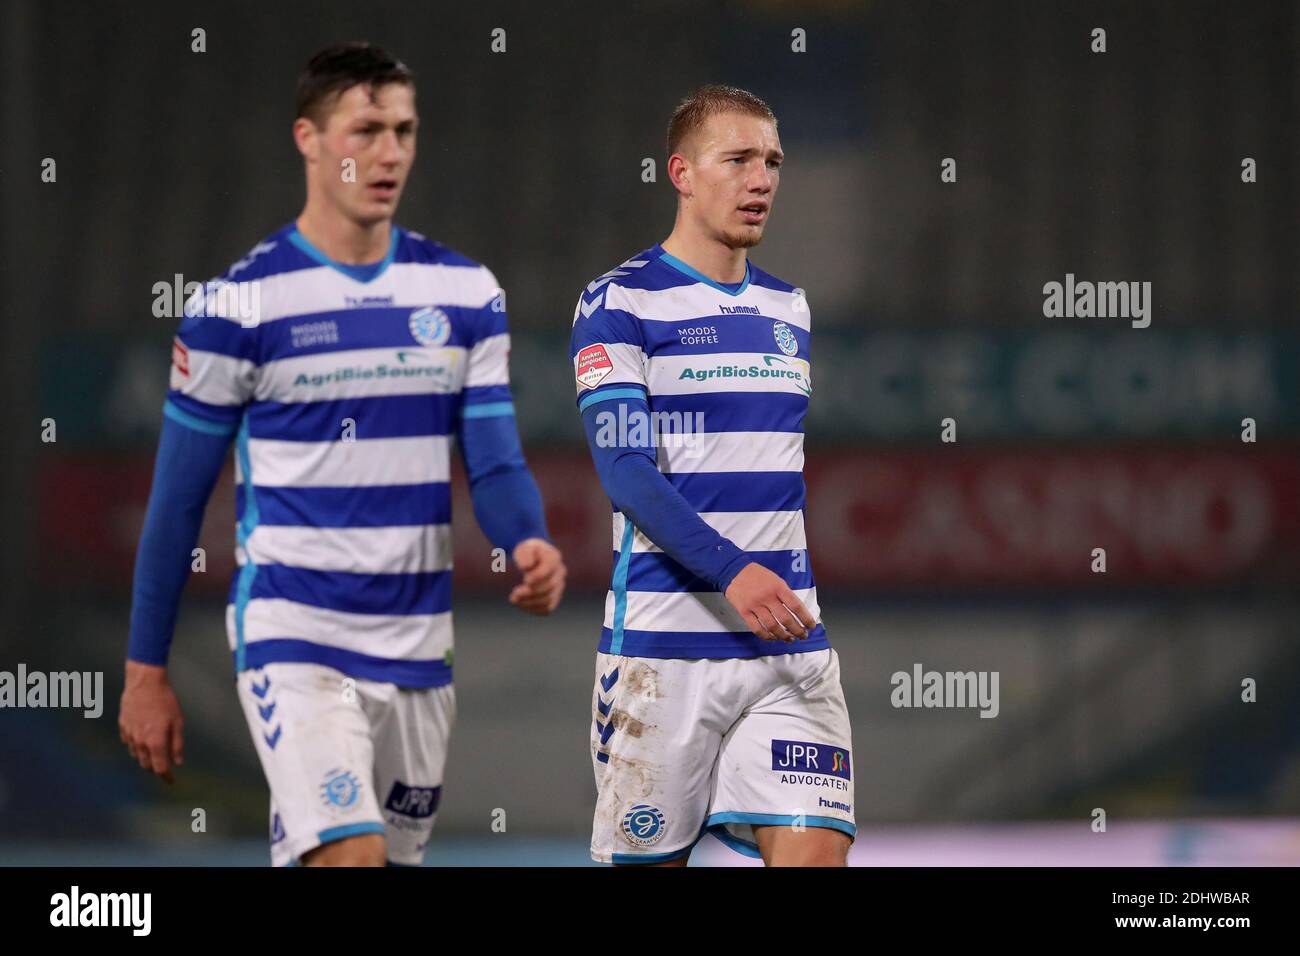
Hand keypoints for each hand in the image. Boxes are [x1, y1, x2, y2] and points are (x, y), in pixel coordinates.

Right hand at [119, 661, 183, 783]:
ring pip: (136, 755)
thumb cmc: (165, 701)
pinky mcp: (123, 727)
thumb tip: (178, 762)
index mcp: (155, 742)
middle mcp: (140, 742)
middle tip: (166, 765)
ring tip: (156, 753)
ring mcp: (129, 735)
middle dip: (156, 768)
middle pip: (147, 765)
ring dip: (146, 758)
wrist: (144, 684)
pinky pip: (129, 743)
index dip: (166, 777)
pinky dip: (137, 746)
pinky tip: (143, 740)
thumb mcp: (178, 722)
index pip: (160, 768)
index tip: (172, 781)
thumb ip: (177, 744)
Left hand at [509, 538, 565, 614]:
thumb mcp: (524, 549)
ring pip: (548, 600)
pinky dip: (533, 609)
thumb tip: (526, 567)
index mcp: (553, 557)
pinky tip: (521, 604)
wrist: (535, 558)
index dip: (538, 576)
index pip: (549, 569)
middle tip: (514, 593)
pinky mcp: (554, 598)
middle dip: (531, 592)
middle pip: (549, 586)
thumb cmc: (528, 553)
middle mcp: (560, 573)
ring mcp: (559, 586)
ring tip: (514, 599)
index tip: (525, 580)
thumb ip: (525, 555)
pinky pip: (546, 609)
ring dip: (530, 602)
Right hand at [724, 563, 816, 641]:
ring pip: (772, 626)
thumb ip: (784, 593)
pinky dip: (767, 636)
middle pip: (786, 619)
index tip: (811, 626)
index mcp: (778, 587)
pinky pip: (757, 628)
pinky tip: (773, 637)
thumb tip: (795, 611)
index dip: (806, 618)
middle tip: (802, 636)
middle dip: (797, 630)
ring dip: (783, 635)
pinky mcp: (744, 612)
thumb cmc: (756, 574)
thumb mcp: (775, 578)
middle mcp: (768, 597)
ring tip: (789, 638)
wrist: (733, 570)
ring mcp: (755, 605)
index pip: (796, 606)